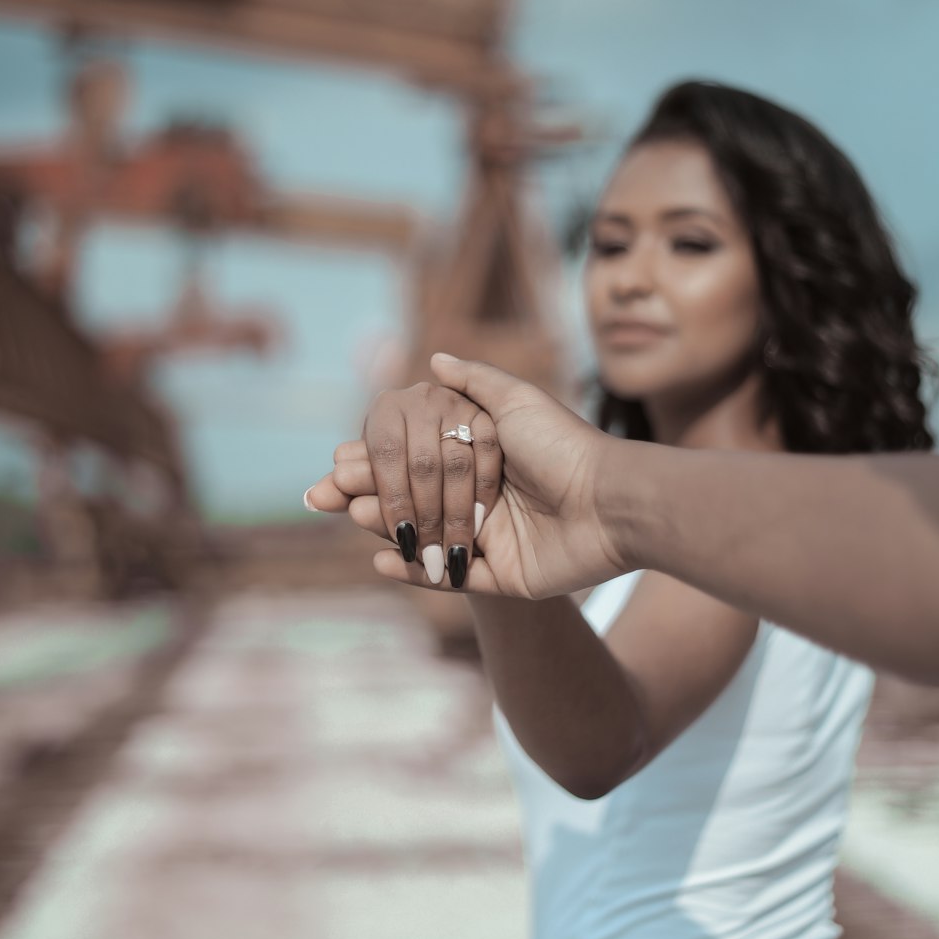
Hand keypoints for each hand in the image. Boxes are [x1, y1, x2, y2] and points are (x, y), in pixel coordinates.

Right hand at [306, 354, 629, 597]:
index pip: (416, 461)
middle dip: (368, 496)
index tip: (340, 458)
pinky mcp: (503, 577)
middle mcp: (482, 500)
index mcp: (482, 460)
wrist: (613, 501)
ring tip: (353, 515)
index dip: (378, 461)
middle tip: (325, 494)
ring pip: (424, 539)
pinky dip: (414, 574)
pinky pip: (451, 580)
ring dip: (387, 527)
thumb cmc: (568, 446)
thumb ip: (476, 382)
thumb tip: (435, 358)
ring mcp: (491, 541)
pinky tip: (381, 563)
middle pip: (412, 501)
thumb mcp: (519, 402)